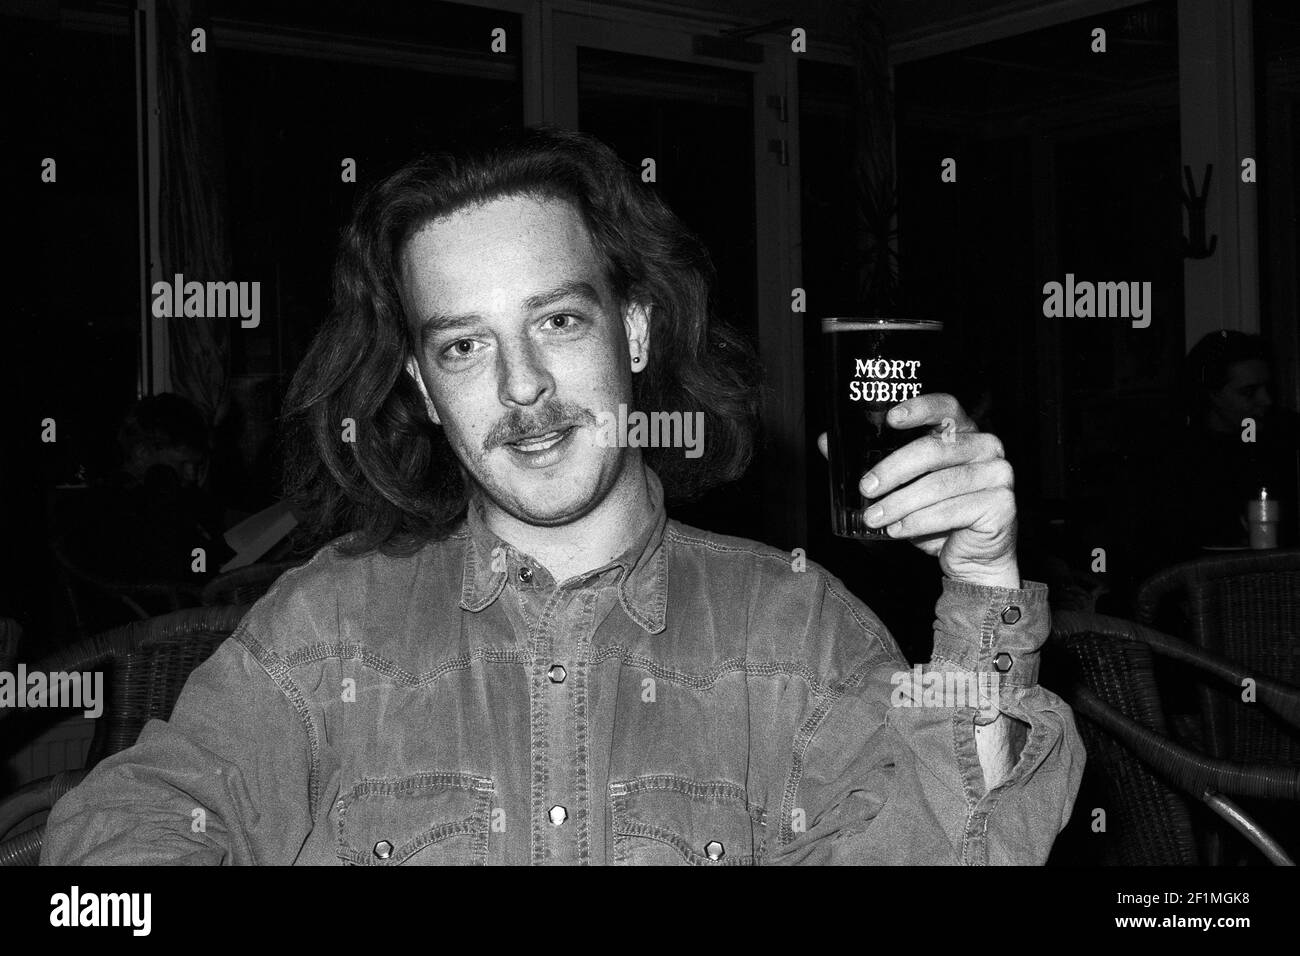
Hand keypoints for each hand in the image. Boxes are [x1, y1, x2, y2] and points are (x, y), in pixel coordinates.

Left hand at [817, 393, 1019, 588]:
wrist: (971, 558)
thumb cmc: (936, 517)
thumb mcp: (900, 487)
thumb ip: (869, 462)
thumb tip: (826, 441)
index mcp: (963, 432)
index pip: (945, 407)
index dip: (919, 408)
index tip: (891, 418)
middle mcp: (986, 446)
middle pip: (934, 449)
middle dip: (892, 469)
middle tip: (865, 489)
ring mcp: (998, 474)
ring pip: (939, 484)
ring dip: (900, 503)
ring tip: (874, 518)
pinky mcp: (1001, 504)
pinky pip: (952, 511)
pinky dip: (919, 522)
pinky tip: (897, 530)